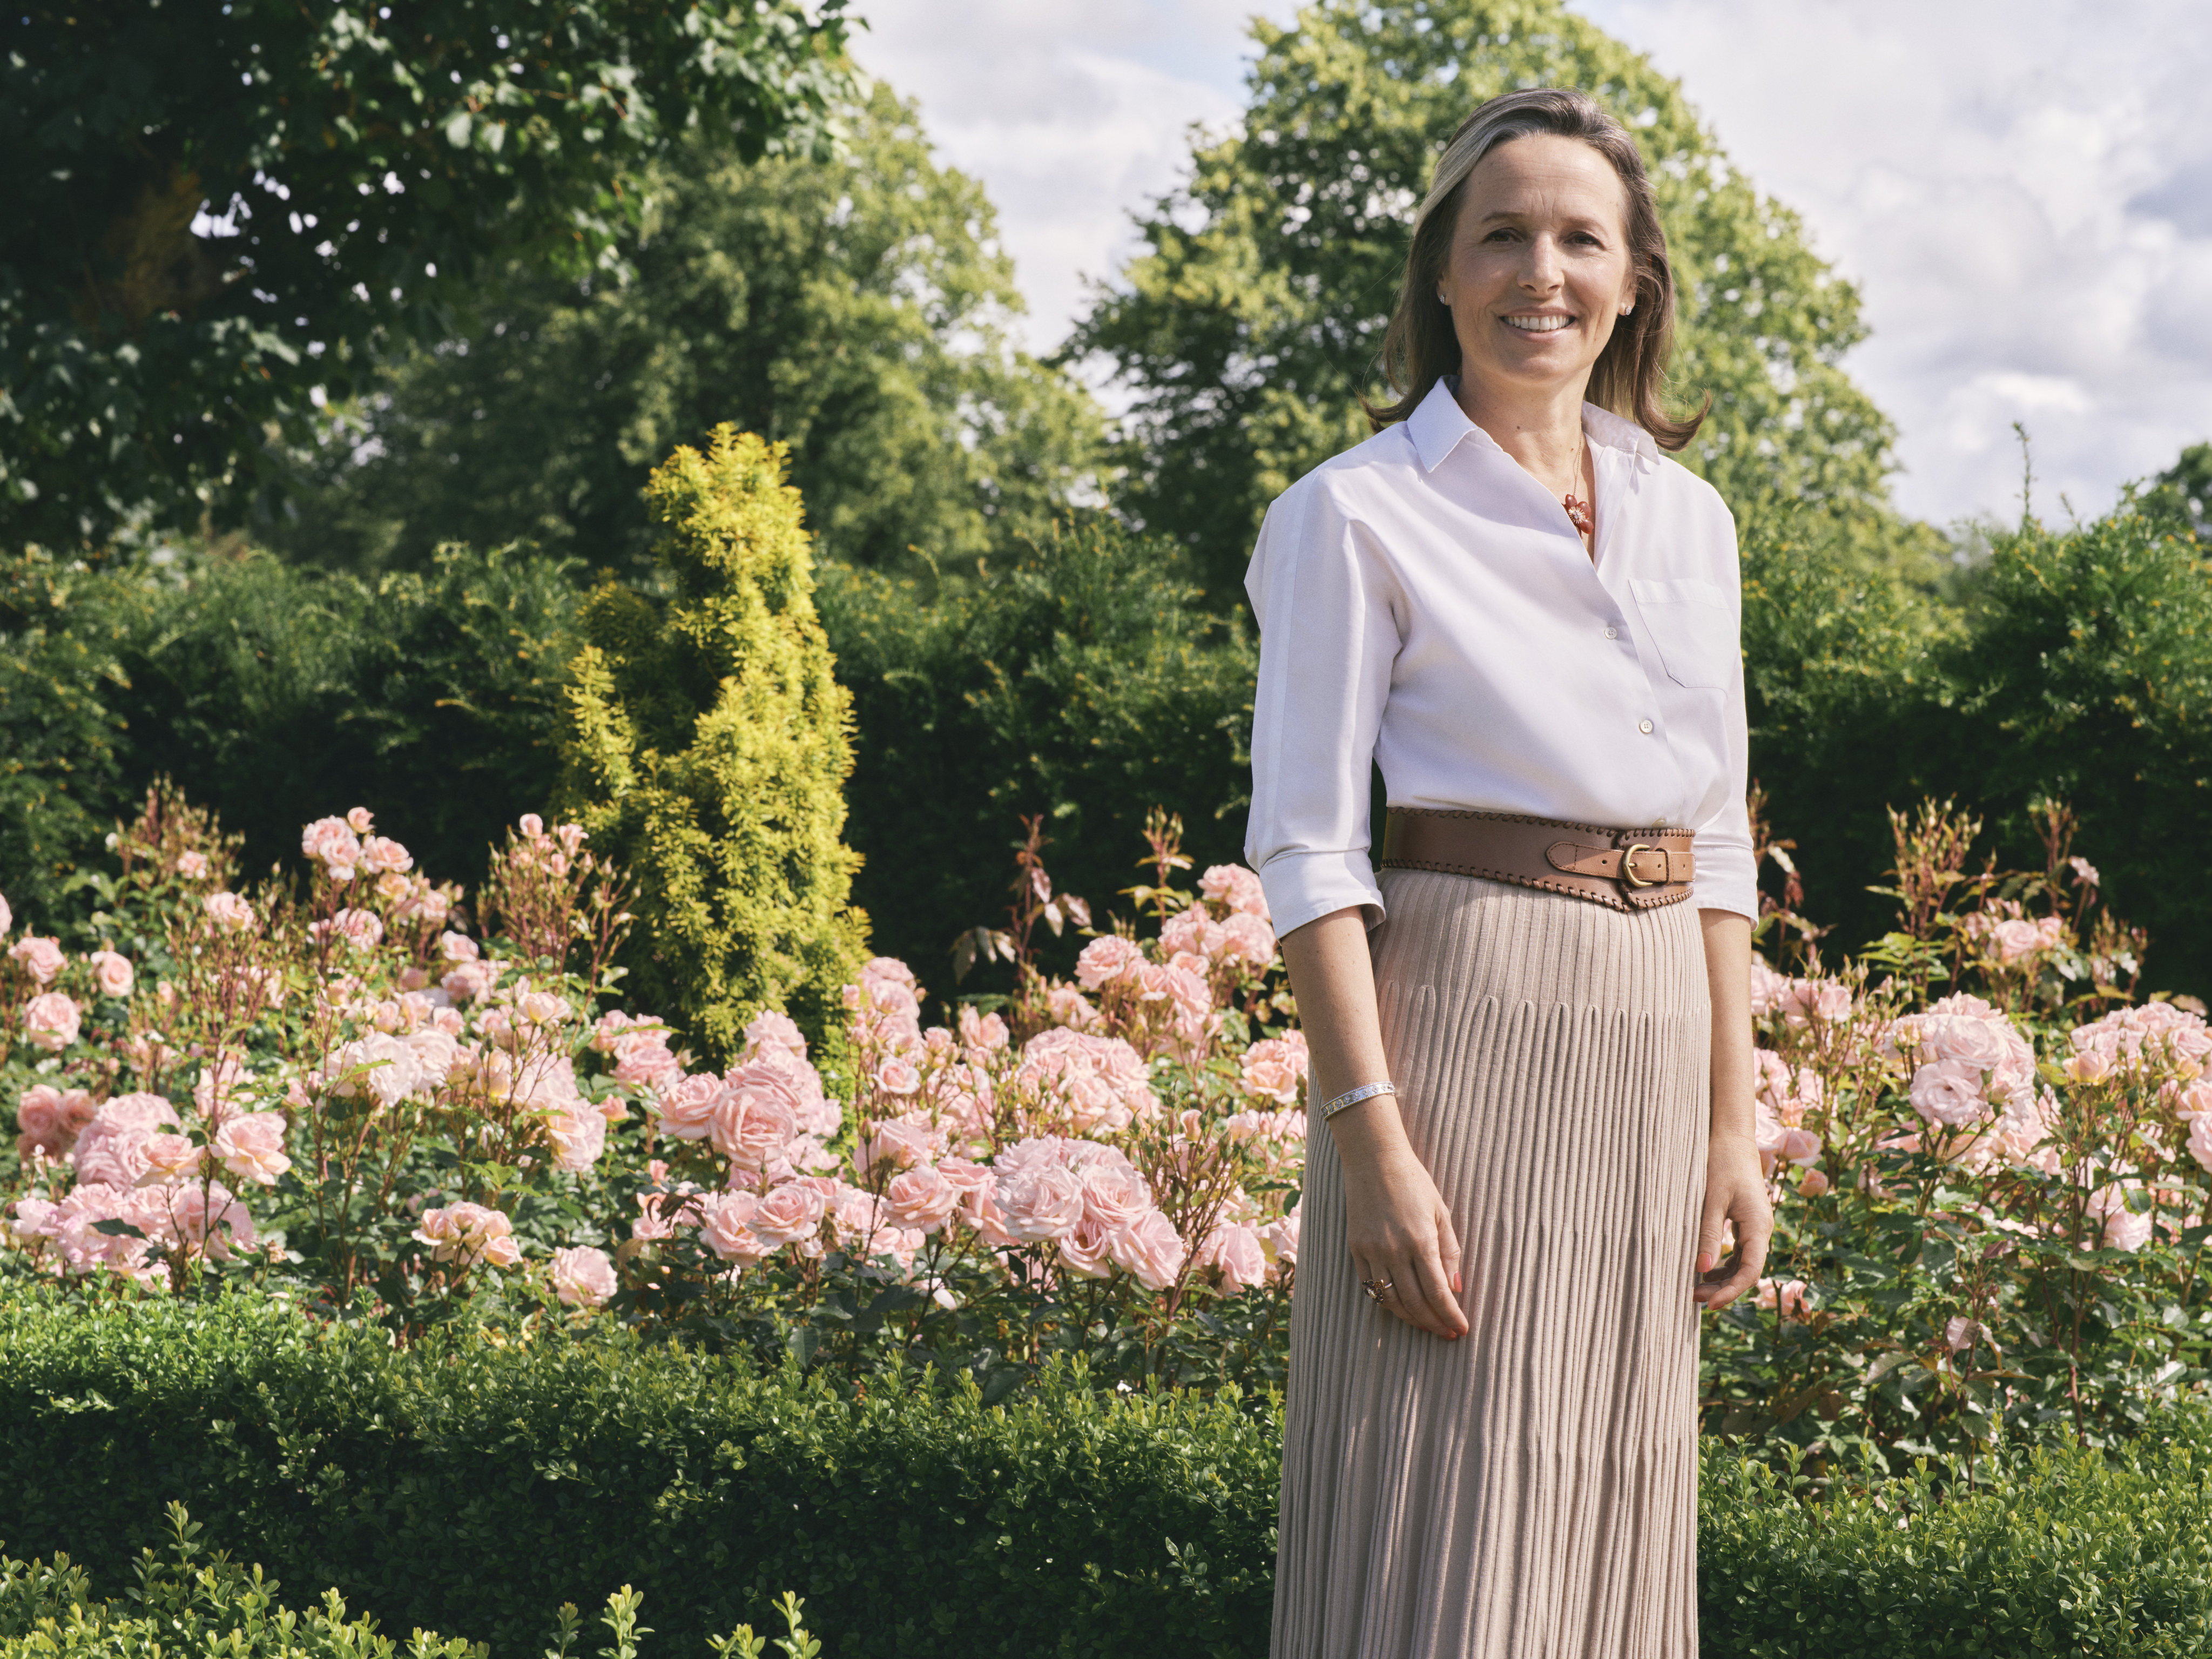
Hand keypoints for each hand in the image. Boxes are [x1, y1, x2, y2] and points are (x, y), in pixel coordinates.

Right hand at [1332, 1103, 1468, 1339]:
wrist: (1374, 1159)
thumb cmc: (1414, 1182)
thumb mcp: (1441, 1212)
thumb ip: (1449, 1252)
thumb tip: (1455, 1288)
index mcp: (1421, 1240)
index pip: (1438, 1292)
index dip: (1451, 1316)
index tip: (1461, 1329)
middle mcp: (1395, 1250)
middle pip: (1415, 1303)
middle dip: (1434, 1323)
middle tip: (1447, 1333)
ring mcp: (1372, 1250)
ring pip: (1391, 1300)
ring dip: (1411, 1319)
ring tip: (1427, 1325)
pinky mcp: (1355, 1248)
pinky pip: (1370, 1286)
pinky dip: (1386, 1302)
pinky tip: (1400, 1307)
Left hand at [1694, 1131, 1770, 1310]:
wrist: (1731, 1140)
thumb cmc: (1721, 1165)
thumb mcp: (1711, 1200)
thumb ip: (1708, 1233)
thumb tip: (1702, 1269)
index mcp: (1758, 1225)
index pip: (1751, 1271)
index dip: (1732, 1291)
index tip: (1710, 1304)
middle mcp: (1761, 1230)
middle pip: (1748, 1271)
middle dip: (1724, 1288)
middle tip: (1694, 1297)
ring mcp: (1756, 1228)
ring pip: (1743, 1264)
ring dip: (1722, 1278)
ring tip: (1695, 1287)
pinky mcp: (1747, 1223)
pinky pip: (1739, 1252)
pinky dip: (1723, 1264)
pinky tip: (1704, 1269)